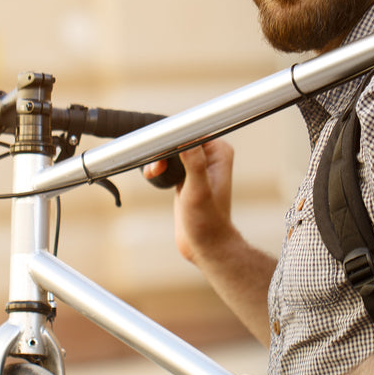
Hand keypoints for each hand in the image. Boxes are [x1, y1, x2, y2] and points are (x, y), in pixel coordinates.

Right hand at [144, 141, 237, 263]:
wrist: (204, 244)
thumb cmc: (206, 222)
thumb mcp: (198, 191)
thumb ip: (194, 162)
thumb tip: (186, 136)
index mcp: (219, 152)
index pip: (191, 130)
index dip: (171, 136)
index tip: (157, 149)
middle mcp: (210, 155)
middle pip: (178, 137)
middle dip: (161, 149)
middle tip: (155, 168)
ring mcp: (197, 164)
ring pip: (170, 148)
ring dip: (157, 158)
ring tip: (154, 174)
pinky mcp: (186, 175)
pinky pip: (168, 160)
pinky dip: (157, 165)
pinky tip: (154, 176)